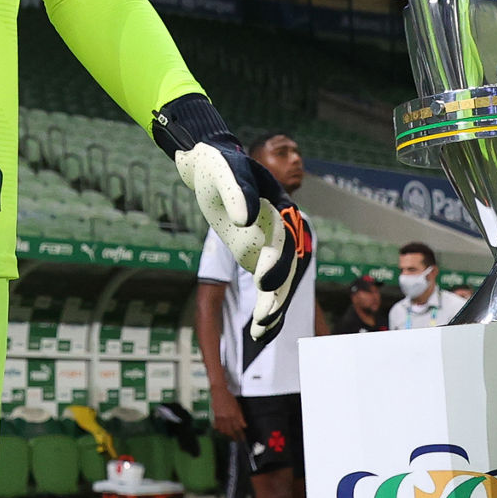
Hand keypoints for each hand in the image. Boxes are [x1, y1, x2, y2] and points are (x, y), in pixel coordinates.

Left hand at [152, 95, 312, 343]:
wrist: (210, 166)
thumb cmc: (218, 165)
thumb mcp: (225, 171)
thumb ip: (238, 192)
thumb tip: (245, 218)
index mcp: (279, 206)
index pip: (283, 238)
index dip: (277, 261)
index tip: (262, 282)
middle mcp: (280, 228)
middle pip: (286, 264)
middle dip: (277, 288)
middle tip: (263, 309)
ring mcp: (269, 245)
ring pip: (280, 281)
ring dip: (273, 307)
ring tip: (259, 331)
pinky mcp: (255, 256)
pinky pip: (267, 288)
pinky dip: (265, 309)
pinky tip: (259, 332)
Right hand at [210, 387, 245, 440]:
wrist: (219, 392)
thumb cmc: (228, 397)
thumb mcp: (237, 406)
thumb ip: (240, 416)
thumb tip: (244, 425)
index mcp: (234, 414)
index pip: (238, 428)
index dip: (241, 434)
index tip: (243, 438)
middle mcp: (227, 417)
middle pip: (231, 431)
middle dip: (234, 437)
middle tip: (236, 440)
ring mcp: (221, 417)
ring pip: (224, 430)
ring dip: (227, 434)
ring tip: (229, 436)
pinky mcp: (215, 416)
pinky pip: (217, 426)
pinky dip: (219, 429)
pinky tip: (221, 430)